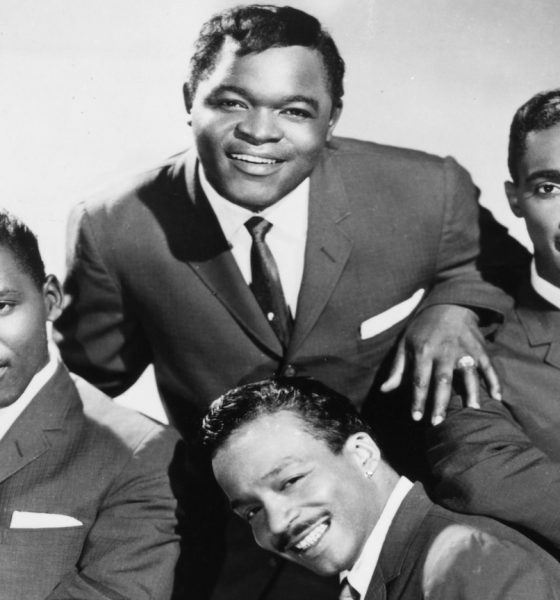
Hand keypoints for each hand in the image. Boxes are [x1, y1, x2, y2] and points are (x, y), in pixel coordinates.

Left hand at [381, 304, 501, 424]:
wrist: (448, 304)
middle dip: (440, 403)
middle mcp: (444, 351)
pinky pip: (488, 366)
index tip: (416, 418)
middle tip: (438, 422)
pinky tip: (498, 396)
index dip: (417, 400)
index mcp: (423, 351)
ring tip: (473, 410)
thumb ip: (397, 369)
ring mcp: (464, 350)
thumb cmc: (423, 328)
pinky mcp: (479, 348)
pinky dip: (494, 380)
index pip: (419, 380)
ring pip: (468, 374)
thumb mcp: (405, 343)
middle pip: (442, 380)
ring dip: (471, 392)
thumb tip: (384, 390)